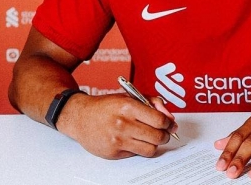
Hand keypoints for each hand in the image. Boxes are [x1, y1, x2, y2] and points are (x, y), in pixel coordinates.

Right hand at [57, 93, 177, 158]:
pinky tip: (135, 141)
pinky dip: (140, 149)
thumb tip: (169, 117)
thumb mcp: (129, 96)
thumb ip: (151, 102)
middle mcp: (123, 124)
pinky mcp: (114, 152)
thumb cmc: (106, 106)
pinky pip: (137, 154)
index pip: (159, 120)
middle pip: (157, 136)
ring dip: (155, 144)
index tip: (169, 123)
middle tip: (164, 132)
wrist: (81, 117)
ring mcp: (118, 140)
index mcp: (128, 106)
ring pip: (150, 149)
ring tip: (152, 138)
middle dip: (165, 135)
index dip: (168, 123)